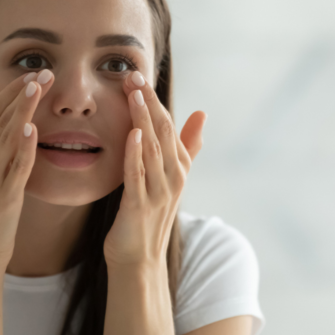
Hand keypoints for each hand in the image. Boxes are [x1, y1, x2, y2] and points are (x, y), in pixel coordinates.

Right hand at [0, 69, 53, 269]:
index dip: (8, 94)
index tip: (29, 75)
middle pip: (0, 121)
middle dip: (24, 95)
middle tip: (46, 72)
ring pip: (9, 138)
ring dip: (25, 111)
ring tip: (40, 87)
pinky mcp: (4, 197)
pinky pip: (16, 167)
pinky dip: (24, 148)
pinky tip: (32, 129)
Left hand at [103, 70, 206, 267]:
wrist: (138, 259)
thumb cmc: (148, 216)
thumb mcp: (169, 178)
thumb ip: (186, 147)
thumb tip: (201, 113)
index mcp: (178, 167)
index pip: (168, 126)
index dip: (154, 99)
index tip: (138, 75)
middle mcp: (173, 177)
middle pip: (162, 132)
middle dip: (148, 102)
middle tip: (132, 75)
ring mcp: (158, 192)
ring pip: (152, 149)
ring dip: (142, 120)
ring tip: (133, 94)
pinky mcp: (140, 207)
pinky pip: (138, 175)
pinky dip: (136, 153)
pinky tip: (132, 134)